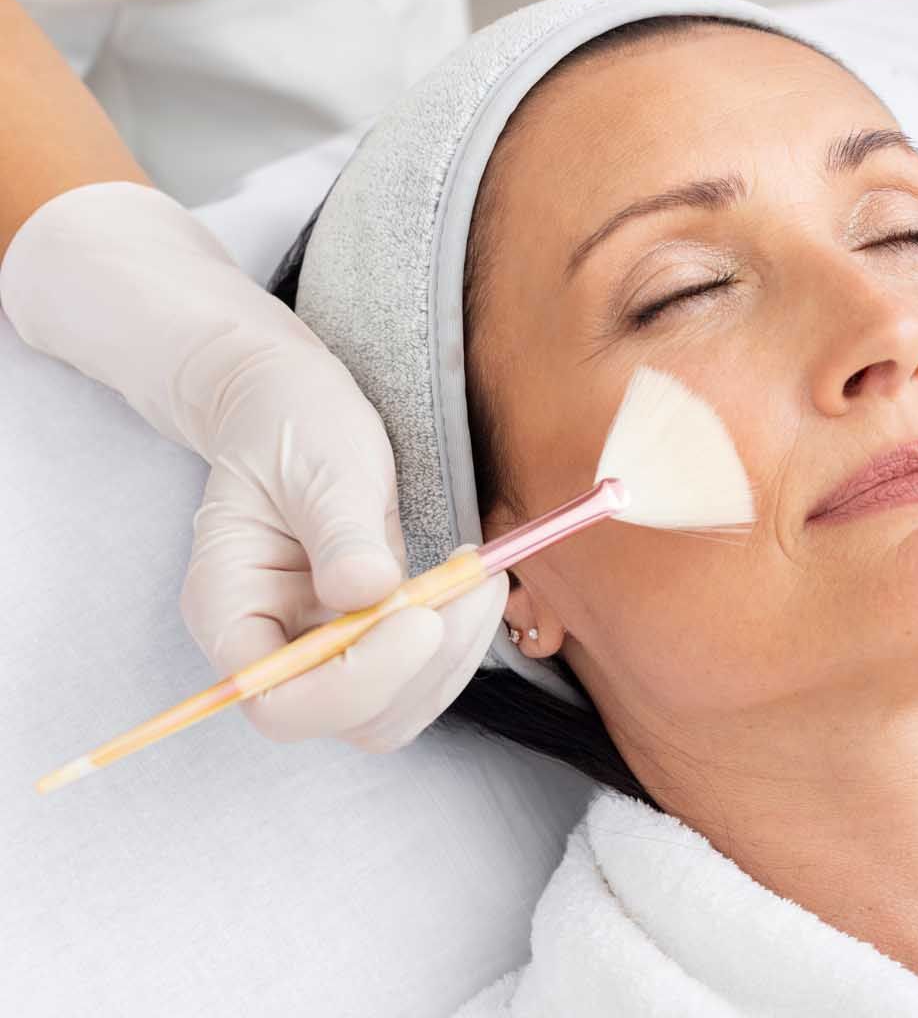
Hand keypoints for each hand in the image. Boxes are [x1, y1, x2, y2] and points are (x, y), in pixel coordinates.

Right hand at [2, 181, 506, 750]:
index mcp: (229, 611)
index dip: (357, 681)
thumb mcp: (319, 463)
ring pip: (396, 708)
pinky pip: (419, 673)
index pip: (280, 702)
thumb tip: (367, 592)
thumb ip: (339, 531)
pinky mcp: (367, 639)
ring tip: (483, 578)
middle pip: (348, 718)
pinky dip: (459, 641)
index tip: (422, 618)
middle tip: (473, 589)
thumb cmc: (293, 425)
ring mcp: (320, 649)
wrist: (294, 405)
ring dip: (454, 657)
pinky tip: (477, 584)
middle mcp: (270, 646)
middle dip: (422, 667)